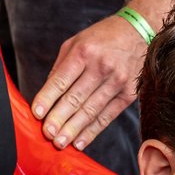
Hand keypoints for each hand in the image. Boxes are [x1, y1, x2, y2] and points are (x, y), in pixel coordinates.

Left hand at [31, 14, 147, 151]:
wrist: (138, 31)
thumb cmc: (102, 38)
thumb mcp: (77, 42)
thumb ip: (61, 67)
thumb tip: (47, 96)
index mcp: (84, 52)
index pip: (61, 80)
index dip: (47, 98)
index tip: (36, 113)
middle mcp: (101, 67)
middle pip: (75, 98)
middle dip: (59, 119)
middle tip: (47, 134)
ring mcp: (117, 81)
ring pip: (91, 111)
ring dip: (73, 129)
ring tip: (60, 143)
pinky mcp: (128, 94)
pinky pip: (107, 117)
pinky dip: (92, 131)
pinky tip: (80, 141)